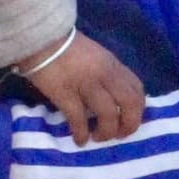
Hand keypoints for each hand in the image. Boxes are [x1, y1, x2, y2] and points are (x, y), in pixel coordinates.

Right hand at [20, 32, 144, 143]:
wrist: (40, 38)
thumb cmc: (67, 48)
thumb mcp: (96, 57)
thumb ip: (108, 74)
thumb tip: (114, 97)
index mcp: (113, 65)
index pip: (137, 90)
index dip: (138, 110)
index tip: (129, 120)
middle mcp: (105, 74)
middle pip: (130, 104)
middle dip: (129, 125)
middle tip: (119, 135)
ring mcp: (86, 84)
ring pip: (109, 114)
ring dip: (106, 132)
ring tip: (97, 137)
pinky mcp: (65, 93)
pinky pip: (79, 118)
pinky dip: (81, 133)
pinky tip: (79, 140)